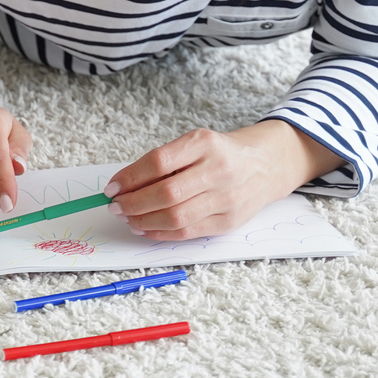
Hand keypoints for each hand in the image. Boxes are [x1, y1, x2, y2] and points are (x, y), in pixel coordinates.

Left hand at [105, 121, 342, 240]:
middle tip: (115, 206)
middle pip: (166, 193)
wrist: (266, 164)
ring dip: (143, 221)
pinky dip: (160, 233)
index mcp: (204, 143)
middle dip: (133, 203)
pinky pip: (188, 232)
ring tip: (127, 218)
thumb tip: (122, 185)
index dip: (130, 178)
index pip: (158, 162)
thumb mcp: (194, 144)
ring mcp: (227, 198)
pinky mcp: (230, 221)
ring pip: (176, 217)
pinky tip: (145, 229)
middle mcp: (218, 170)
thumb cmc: (220, 153)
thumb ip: (163, 161)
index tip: (111, 188)